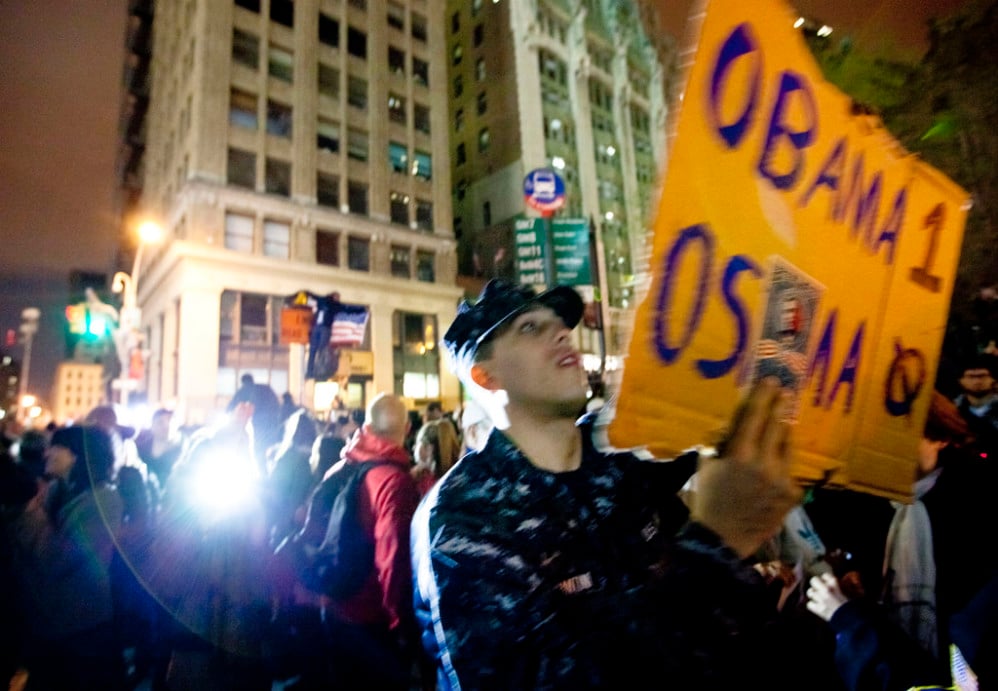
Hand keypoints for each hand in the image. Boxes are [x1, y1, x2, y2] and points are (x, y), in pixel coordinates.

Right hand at [690, 378, 801, 557]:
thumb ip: (721, 446)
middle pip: (777, 426)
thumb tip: (733, 427)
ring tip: (781, 429)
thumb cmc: (708, 500)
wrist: (722, 540)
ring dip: (783, 437)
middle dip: (780, 407)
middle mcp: (764, 463)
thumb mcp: (705, 467)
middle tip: (785, 393)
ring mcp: (782, 480)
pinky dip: (781, 468)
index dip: (764, 396)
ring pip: (788, 448)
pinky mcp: (793, 494)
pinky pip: (789, 472)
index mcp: (739, 454)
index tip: (772, 381)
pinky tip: (773, 472)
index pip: (755, 416)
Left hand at [806, 572, 848, 620]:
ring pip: (810, 592)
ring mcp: (821, 599)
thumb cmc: (853, 606)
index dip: (826, 579)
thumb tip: (844, 580)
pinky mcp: (818, 609)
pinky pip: (809, 604)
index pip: (825, 575)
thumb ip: (846, 585)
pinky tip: (818, 606)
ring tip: (819, 598)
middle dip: (816, 584)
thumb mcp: (852, 592)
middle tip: (820, 588)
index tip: (828, 582)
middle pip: (813, 580)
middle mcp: (826, 589)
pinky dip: (813, 605)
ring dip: (814, 595)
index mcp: (834, 583)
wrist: (852, 621)